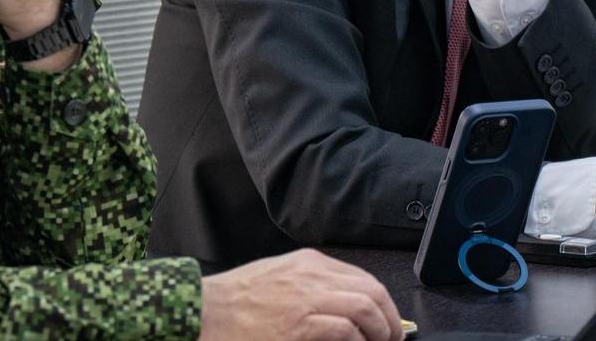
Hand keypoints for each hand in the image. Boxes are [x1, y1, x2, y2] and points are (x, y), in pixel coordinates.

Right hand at [198, 248, 402, 340]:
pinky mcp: (299, 325)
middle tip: (392, 337)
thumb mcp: (277, 275)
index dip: (381, 301)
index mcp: (308, 262)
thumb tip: (340, 302)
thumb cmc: (234, 299)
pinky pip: (345, 330)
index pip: (362, 277)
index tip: (387, 318)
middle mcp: (312, 275)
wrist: (203, 310)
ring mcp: (307, 299)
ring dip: (380, 330)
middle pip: (371, 290)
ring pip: (365, 307)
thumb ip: (309, 283)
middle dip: (389, 316)